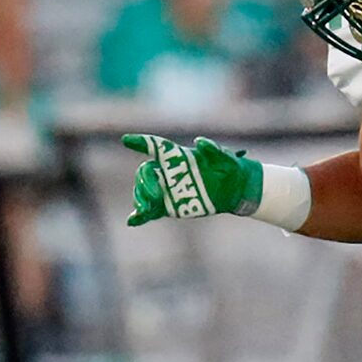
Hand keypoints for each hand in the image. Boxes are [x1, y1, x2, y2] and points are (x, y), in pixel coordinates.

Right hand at [122, 133, 262, 226]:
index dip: (141, 142)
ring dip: (141, 199)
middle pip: (145, 173)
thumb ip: (213, 150)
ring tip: (145, 209)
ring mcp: (167, 189)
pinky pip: (150, 210)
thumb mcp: (225, 158)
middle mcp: (168, 171)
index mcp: (178, 156)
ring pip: (145, 192)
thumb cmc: (229, 167)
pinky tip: (133, 221)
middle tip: (155, 195)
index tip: (127, 140)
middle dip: (144, 183)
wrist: (234, 190)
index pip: (156, 146)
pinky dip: (140, 216)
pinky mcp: (169, 206)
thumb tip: (199, 142)